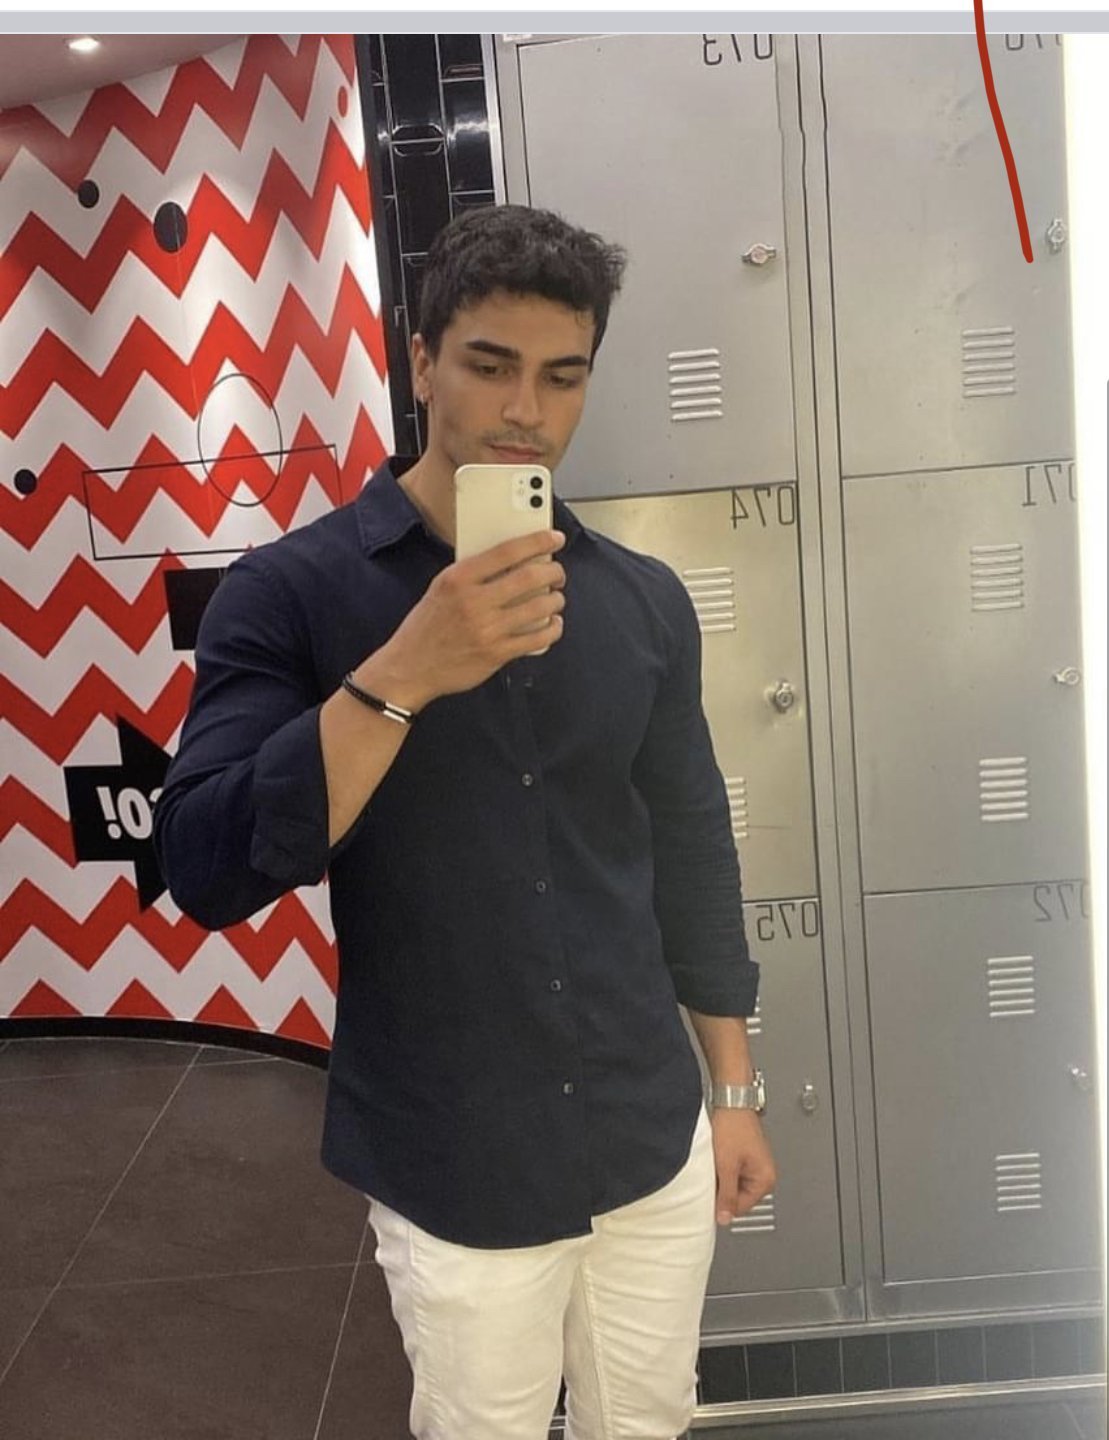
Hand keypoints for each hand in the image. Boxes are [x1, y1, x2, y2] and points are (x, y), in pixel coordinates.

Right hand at [361, 530, 566, 709]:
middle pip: (530, 578)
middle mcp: (474, 602)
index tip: (554, 538)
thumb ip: (473, 574)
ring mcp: (487, 629)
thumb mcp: (441, 588)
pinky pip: (538, 639)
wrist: (410, 667)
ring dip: (556, 600)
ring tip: (555, 598)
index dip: (537, 541)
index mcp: (458, 579)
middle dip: (554, 572)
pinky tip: (553, 624)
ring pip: (540, 608)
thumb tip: (513, 561)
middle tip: (557, 573)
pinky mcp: (497, 654)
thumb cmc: (426, 627)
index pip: (507, 551)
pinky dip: (552, 629)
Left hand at [709, 1109, 777, 1224]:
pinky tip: (717, 1157)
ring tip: (716, 1161)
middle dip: (722, 1189)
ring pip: (732, 1185)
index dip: (722, 1203)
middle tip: (713, 1172)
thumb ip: (726, 1195)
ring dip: (721, 1178)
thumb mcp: (726, 1166)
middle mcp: (764, 1174)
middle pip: (737, 1197)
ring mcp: (755, 1165)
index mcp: (766, 1179)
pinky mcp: (745, 1157)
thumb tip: (724, 1219)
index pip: (740, 1208)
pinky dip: (722, 1168)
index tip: (709, 1195)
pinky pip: (731, 1173)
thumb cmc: (733, 1126)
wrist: (731, 1101)